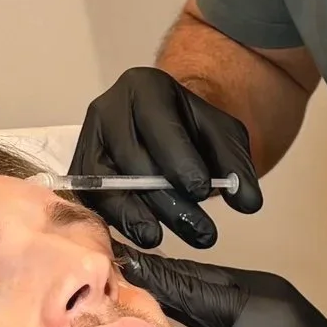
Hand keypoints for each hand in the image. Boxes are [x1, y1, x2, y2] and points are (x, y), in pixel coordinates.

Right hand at [70, 66, 262, 247]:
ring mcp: (89, 140)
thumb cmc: (190, 128)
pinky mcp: (80, 171)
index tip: (202, 192)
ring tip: (161, 238)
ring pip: (106, 184)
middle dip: (166, 200)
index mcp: (144, 87)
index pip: (159, 125)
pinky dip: (115, 221)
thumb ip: (237, 165)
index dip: (179, 162)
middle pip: (132, 159)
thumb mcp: (222, 135)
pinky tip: (139, 236)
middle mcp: (108, 110)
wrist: (163, 125)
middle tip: (200, 230)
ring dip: (135, 216)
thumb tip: (246, 201)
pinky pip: (91, 200)